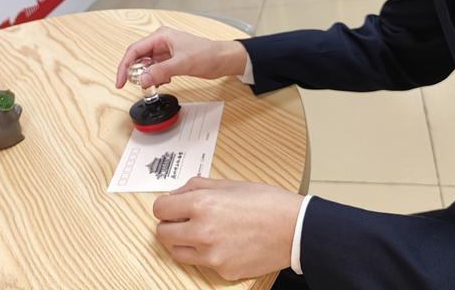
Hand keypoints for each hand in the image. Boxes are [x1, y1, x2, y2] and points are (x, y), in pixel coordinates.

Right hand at [115, 26, 246, 88]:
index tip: (120, 81)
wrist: (223, 59)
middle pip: (138, 57)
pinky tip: (163, 82)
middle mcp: (160, 42)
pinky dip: (155, 77)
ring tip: (151, 84)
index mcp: (161, 36)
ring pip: (146, 64)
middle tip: (134, 85)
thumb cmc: (207, 54)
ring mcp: (165, 51)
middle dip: (134, 72)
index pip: (134, 50)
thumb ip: (161, 71)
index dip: (125, 66)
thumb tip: (143, 79)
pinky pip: (155, 69)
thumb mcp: (182, 64)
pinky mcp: (170, 60)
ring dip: (146, 76)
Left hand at [153, 177, 303, 280]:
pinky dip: (207, 254)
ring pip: (177, 252)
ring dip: (182, 242)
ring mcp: (212, 256)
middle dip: (169, 224)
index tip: (171, 206)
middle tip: (182, 219)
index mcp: (202, 204)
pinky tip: (223, 242)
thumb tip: (175, 194)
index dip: (165, 206)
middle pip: (163, 233)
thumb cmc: (266, 202)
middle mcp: (202, 232)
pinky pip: (202, 263)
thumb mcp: (228, 184)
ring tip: (201, 232)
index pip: (160, 209)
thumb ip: (195, 187)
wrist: (294, 229)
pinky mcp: (223, 272)